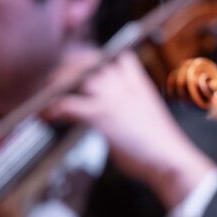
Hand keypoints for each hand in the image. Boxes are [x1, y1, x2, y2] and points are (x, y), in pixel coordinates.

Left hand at [43, 48, 216, 209]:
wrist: (170, 159)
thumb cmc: (161, 145)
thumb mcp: (148, 115)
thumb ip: (130, 106)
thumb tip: (113, 113)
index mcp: (139, 84)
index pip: (117, 57)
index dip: (97, 60)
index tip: (84, 69)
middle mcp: (124, 85)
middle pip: (90, 62)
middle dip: (70, 69)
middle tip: (55, 81)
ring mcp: (111, 99)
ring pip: (75, 77)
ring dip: (57, 85)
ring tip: (45, 96)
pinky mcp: (100, 116)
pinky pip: (68, 104)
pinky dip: (54, 109)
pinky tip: (48, 116)